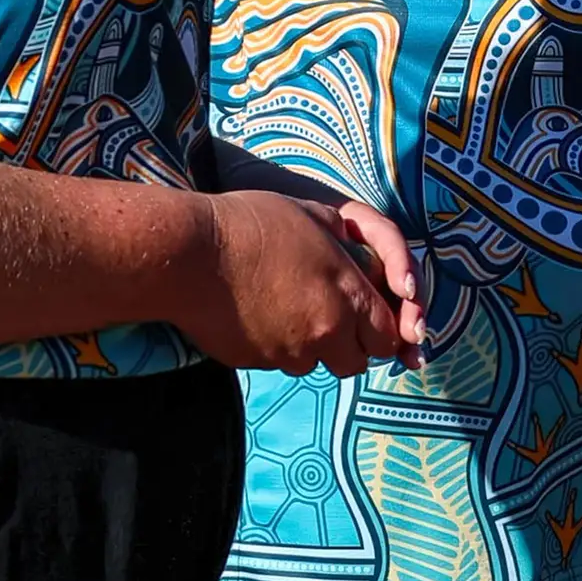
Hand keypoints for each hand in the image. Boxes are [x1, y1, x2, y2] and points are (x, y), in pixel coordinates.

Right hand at [179, 190, 418, 375]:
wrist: (193, 253)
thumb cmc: (255, 223)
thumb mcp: (315, 215)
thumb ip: (345, 240)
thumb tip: (351, 244)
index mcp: (349, 294)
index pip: (388, 337)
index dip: (382, 331)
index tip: (368, 320)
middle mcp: (326, 330)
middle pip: (356, 363)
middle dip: (350, 347)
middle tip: (332, 322)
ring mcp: (288, 351)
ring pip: (314, 365)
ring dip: (311, 348)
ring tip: (289, 312)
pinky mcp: (254, 361)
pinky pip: (277, 363)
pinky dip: (276, 347)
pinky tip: (259, 317)